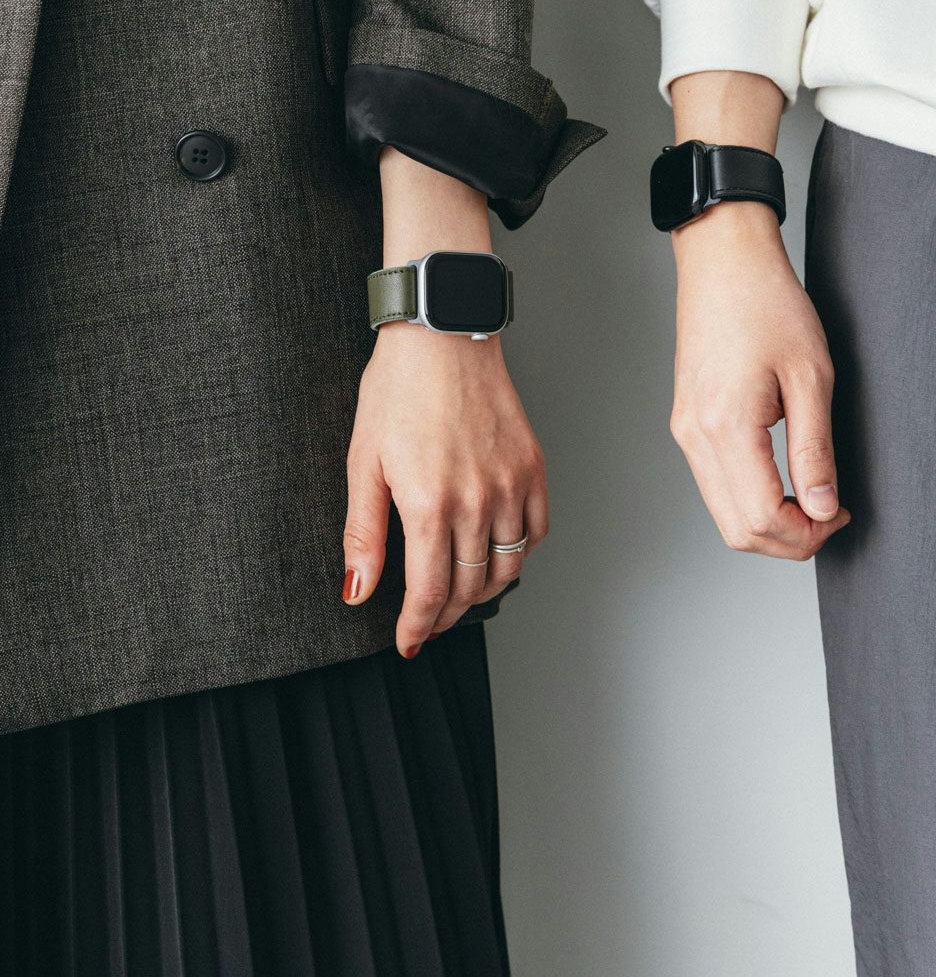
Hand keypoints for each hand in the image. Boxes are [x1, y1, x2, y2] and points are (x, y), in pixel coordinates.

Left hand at [343, 323, 548, 655]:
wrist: (442, 335)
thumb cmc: (397, 389)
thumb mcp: (364, 462)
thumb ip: (363, 533)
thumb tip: (358, 590)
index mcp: (430, 503)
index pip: (431, 592)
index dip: (418, 627)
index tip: (409, 641)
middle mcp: (478, 500)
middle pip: (470, 586)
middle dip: (446, 614)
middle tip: (429, 622)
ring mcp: (512, 483)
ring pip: (508, 565)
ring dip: (482, 590)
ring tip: (460, 594)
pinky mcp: (533, 466)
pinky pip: (535, 530)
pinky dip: (519, 552)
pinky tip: (496, 553)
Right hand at [670, 202, 849, 559]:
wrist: (724, 262)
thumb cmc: (769, 304)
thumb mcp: (811, 376)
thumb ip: (815, 450)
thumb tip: (821, 507)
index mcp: (725, 425)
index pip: (761, 518)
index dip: (807, 533)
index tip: (840, 512)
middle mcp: (695, 436)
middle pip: (737, 530)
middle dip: (788, 539)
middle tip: (829, 513)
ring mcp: (685, 431)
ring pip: (723, 513)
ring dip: (769, 522)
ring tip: (811, 497)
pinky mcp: (686, 423)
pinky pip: (715, 485)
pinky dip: (749, 499)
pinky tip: (782, 480)